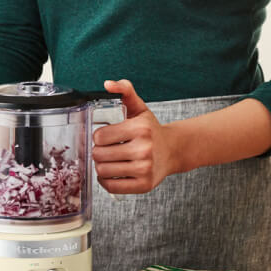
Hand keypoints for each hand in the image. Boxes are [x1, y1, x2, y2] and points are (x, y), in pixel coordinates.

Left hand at [92, 79, 181, 193]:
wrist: (173, 150)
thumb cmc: (151, 129)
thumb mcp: (139, 107)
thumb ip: (125, 90)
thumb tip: (108, 84)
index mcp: (140, 128)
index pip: (100, 136)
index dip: (97, 136)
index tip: (103, 136)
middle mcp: (144, 149)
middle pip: (99, 155)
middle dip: (97, 152)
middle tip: (103, 149)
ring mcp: (144, 169)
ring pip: (103, 171)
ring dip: (100, 166)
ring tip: (107, 160)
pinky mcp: (144, 185)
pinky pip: (112, 186)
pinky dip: (106, 180)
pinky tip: (111, 172)